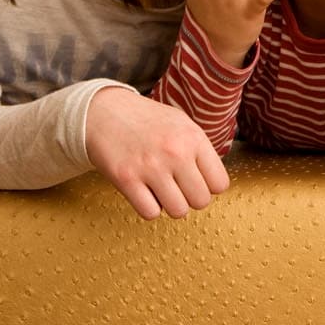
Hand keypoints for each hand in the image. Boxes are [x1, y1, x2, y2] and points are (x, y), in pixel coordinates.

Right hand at [86, 87, 229, 219]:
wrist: (104, 112)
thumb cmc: (148, 121)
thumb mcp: (183, 125)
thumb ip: (201, 151)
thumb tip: (215, 183)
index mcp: (194, 138)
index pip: (220, 184)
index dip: (210, 186)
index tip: (197, 180)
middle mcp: (175, 153)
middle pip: (201, 201)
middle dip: (191, 198)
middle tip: (179, 187)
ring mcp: (151, 167)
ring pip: (178, 212)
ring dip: (171, 206)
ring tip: (163, 190)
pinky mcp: (126, 179)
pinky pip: (151, 213)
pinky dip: (149, 208)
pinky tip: (146, 193)